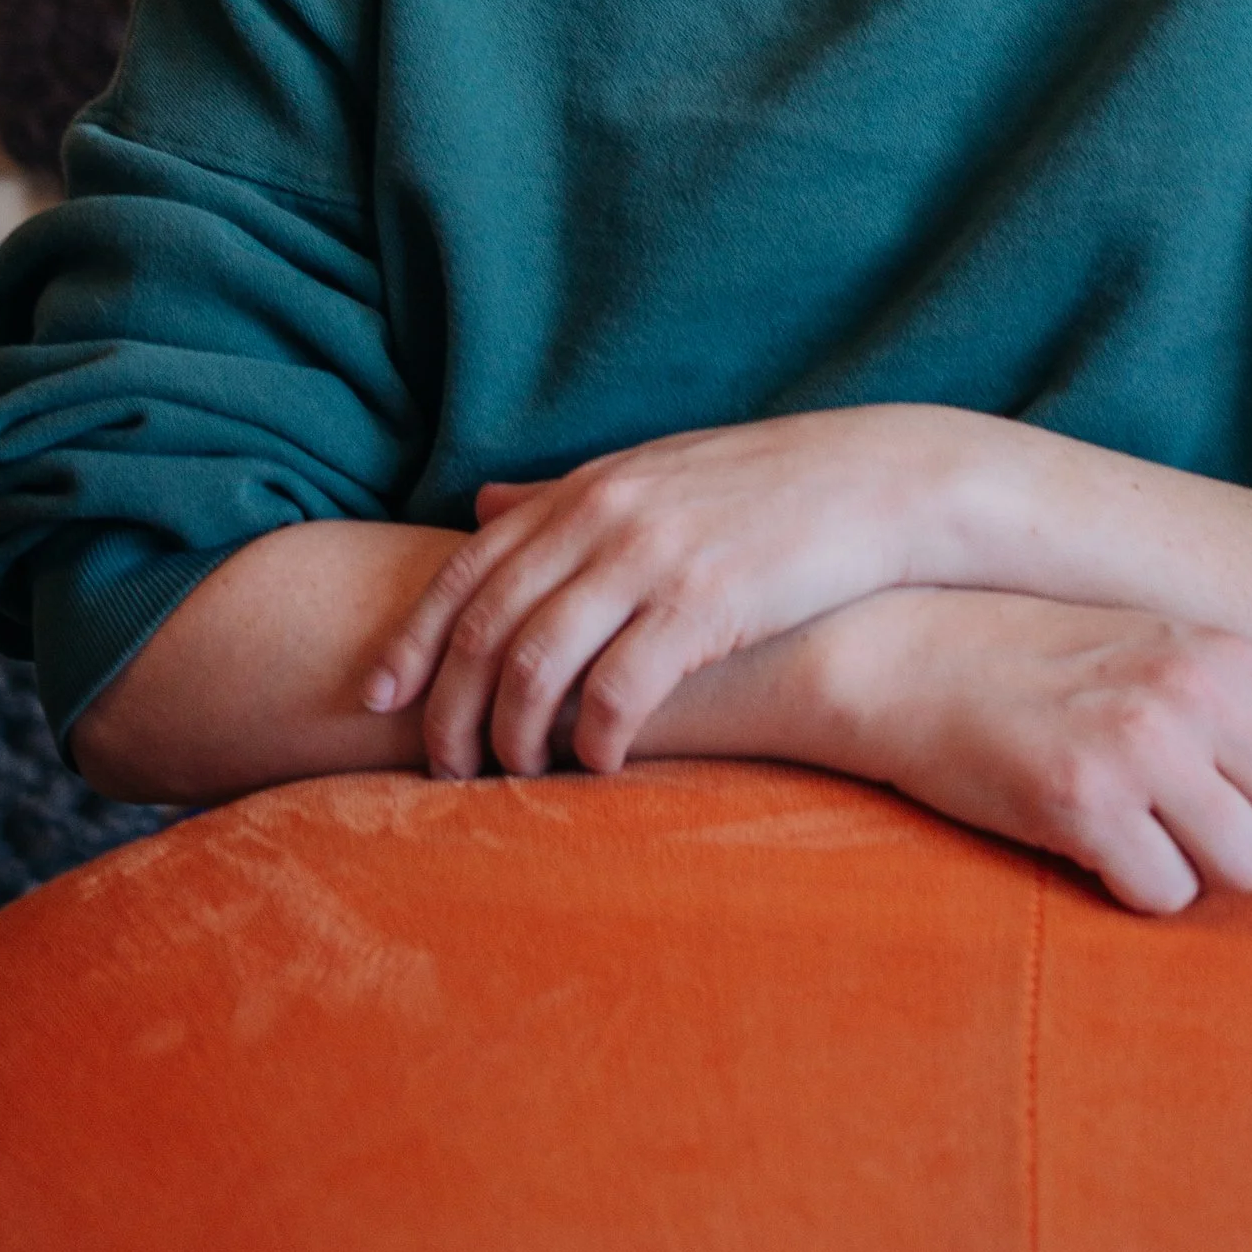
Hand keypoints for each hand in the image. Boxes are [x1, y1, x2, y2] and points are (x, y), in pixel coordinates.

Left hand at [360, 405, 993, 779]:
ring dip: (512, 736)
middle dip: (449, 709)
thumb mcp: (650, 473)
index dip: (412, 639)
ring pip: (535, 665)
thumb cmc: (761, 488)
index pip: (467, 570)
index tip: (377, 699)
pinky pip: (618, 692)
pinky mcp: (704, 606)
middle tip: (443, 768)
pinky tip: (598, 771)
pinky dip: (593, 743)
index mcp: (585, 489)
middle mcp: (604, 518)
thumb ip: (564, 496)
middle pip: (485, 627)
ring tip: (512, 778)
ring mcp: (651, 560)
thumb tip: (485, 504)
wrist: (873, 481)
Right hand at [789, 588, 1251, 916]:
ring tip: (1148, 839)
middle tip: (1207, 840)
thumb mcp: (1157, 649)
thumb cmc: (1039, 661)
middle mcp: (1194, 692)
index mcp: (1224, 652)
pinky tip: (1098, 850)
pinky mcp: (1080, 801)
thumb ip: (1241, 704)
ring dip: (1205, 875)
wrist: (910, 657)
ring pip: (1249, 868)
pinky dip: (1139, 890)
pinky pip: (1166, 895)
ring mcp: (1139, 745)